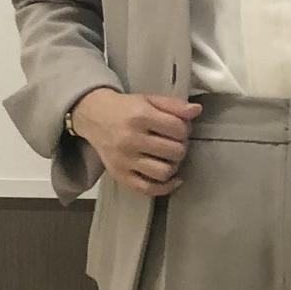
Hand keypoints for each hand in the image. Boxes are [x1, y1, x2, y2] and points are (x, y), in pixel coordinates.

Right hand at [72, 89, 201, 194]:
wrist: (94, 116)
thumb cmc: (125, 109)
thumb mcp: (149, 100)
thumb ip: (174, 105)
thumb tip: (196, 110)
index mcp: (140, 116)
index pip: (178, 128)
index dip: (185, 128)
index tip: (179, 128)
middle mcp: (131, 139)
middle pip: (175, 151)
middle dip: (181, 146)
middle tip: (175, 142)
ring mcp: (125, 160)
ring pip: (164, 172)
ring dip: (174, 166)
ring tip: (169, 157)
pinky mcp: (120, 175)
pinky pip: (148, 189)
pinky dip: (165, 187)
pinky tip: (172, 178)